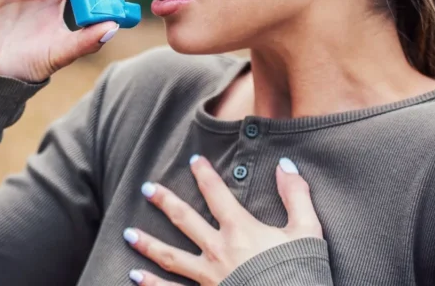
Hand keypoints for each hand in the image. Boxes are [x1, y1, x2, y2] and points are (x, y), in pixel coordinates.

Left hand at [123, 156, 321, 284]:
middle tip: (146, 188)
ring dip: (148, 244)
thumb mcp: (307, 231)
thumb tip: (285, 165)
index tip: (193, 160)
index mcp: (240, 230)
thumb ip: (296, 196)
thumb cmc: (301, 272)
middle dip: (164, 202)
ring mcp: (208, 277)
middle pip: (184, 220)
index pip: (216, 194)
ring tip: (128, 234)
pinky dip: (151, 285)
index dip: (204, 175)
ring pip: (170, 257)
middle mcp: (218, 250)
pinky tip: (134, 277)